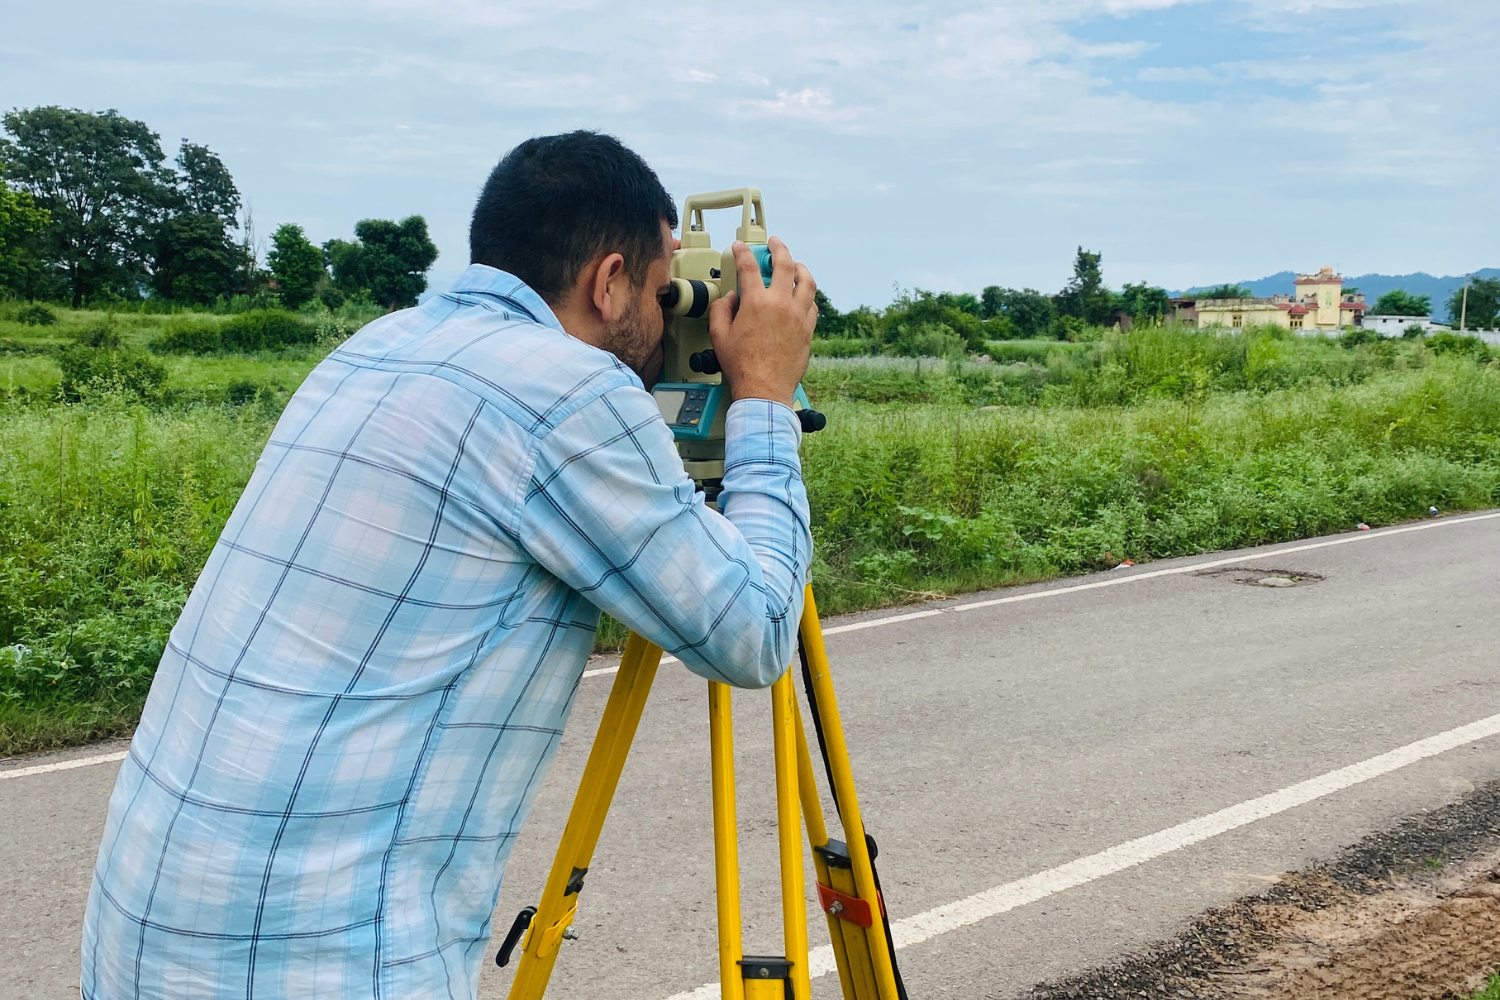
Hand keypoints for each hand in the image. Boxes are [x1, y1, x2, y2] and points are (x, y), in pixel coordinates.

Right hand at [708, 236, 817, 407]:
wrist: (764, 389)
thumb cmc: (742, 367)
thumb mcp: (719, 335)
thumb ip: (721, 310)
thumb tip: (730, 299)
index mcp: (756, 303)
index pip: (748, 267)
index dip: (742, 252)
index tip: (739, 248)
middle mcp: (780, 304)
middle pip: (784, 264)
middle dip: (778, 248)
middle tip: (774, 243)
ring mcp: (798, 316)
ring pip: (806, 281)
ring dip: (800, 268)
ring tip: (795, 264)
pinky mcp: (808, 330)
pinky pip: (812, 304)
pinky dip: (807, 294)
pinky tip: (802, 295)